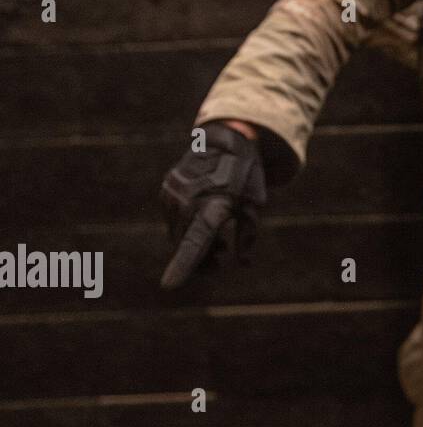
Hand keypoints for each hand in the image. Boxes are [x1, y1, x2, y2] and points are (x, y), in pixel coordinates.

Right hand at [159, 121, 265, 288]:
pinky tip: (202, 216)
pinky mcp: (165, 191)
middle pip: (186, 247)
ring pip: (177, 236)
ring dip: (193, 243)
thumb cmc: (245, 176)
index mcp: (212, 207)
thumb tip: (242, 264)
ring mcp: (172, 196)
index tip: (168, 286)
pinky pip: (173, 220)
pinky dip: (186, 225)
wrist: (226, 140)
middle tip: (221, 258)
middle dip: (203, 259)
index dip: (184, 266)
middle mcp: (187, 203)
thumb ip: (247, 235)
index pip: (195, 243)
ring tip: (217, 239)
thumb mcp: (254, 204)